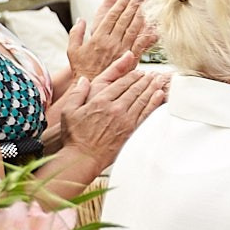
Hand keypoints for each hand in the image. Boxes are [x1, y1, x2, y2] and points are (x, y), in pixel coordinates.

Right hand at [57, 54, 166, 168]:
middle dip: (145, 79)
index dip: (131, 76)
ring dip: (152, 88)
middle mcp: (115, 109)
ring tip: (158, 80)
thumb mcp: (69, 111)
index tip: (138, 72)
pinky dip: (154, 103)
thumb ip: (77, 93)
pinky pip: (146, 113)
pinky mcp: (131, 131)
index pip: (120, 83)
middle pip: (134, 89)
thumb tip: (84, 80)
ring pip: (142, 99)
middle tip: (152, 74)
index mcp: (100, 101)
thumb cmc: (75, 136)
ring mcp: (125, 120)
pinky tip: (160, 96)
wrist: (84, 158)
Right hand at [67, 0, 156, 80]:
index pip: (111, 17)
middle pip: (125, 19)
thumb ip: (76, 33)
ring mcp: (122, 50)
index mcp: (98, 38)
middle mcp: (111, 43)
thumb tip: (81, 20)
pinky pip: (141, 45)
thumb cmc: (82, 69)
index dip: (120, 5)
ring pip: (134, 29)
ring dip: (142, 14)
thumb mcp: (73, 50)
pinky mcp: (130, 59)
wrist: (92, 88)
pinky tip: (155, 26)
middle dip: (135, 4)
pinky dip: (148, 35)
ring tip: (149, 3)